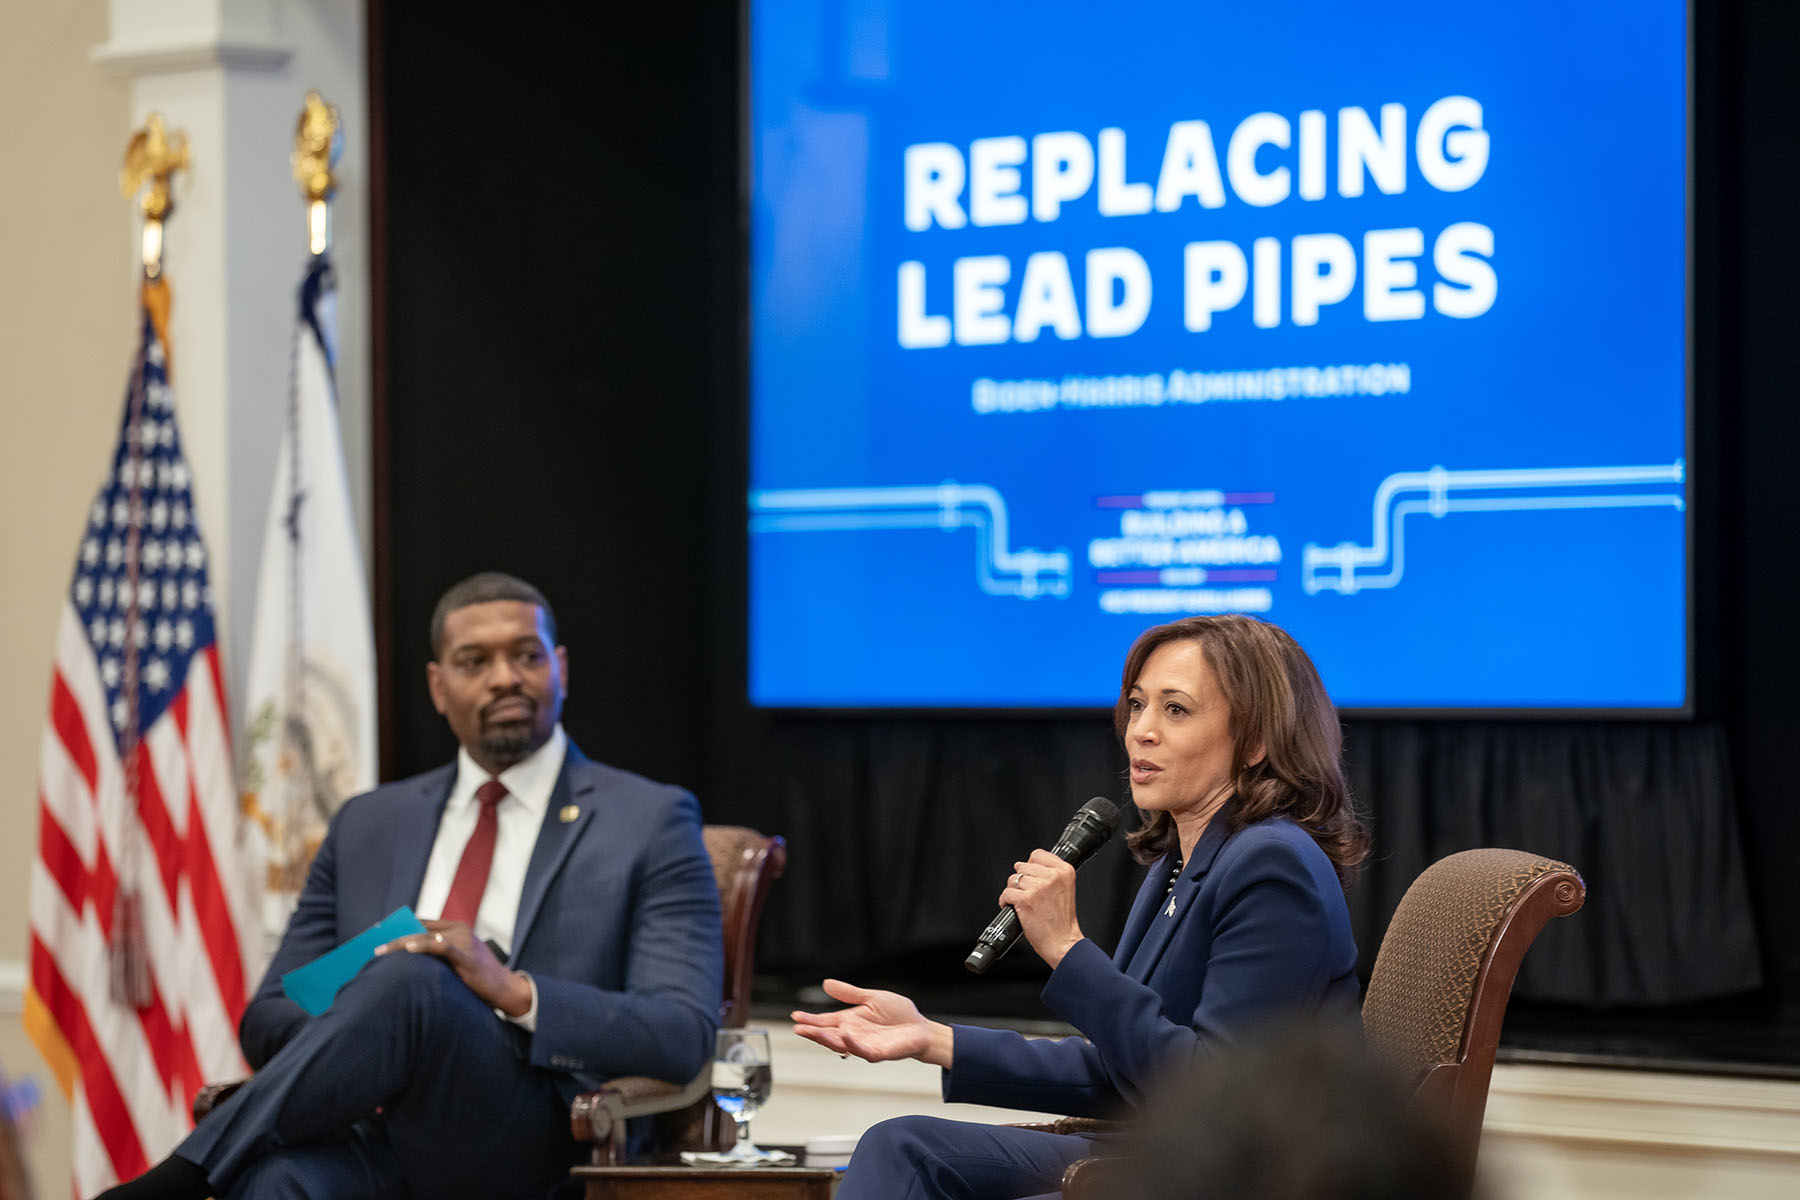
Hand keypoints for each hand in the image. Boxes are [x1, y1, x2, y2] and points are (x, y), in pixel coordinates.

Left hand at [374, 920, 532, 1016]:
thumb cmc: (480, 977)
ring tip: (381, 952)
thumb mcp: (458, 960)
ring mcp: (464, 941)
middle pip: (420, 930)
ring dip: (400, 945)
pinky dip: (423, 947)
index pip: (423, 923)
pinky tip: (409, 950)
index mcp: (457, 928)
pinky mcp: (467, 956)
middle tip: (374, 947)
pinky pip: (441, 948)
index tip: (379, 935)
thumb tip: (408, 958)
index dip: (401, 928)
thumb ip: (439, 954)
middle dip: (395, 938)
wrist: (506, 989)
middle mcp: (459, 930)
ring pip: (425, 938)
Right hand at [790, 979, 954, 1067]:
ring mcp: (864, 1045)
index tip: (795, 1016)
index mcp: (851, 1020)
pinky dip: (853, 1044)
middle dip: (813, 1032)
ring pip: (841, 1044)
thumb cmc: (899, 1014)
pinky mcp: (878, 1053)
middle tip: (798, 1028)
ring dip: (827, 1039)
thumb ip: (850, 993)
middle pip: (829, 1035)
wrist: (921, 1028)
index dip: (811, 1020)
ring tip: (814, 1032)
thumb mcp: (872, 998)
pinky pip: (862, 1050)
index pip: (826, 1021)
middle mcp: (854, 1034)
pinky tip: (845, 1035)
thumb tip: (826, 983)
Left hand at [1001, 849, 1083, 968]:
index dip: (1030, 866)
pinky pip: (1006, 893)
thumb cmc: (1062, 920)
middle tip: (1028, 895)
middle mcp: (1052, 876)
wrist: (1063, 942)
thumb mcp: (1065, 888)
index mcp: (1064, 871)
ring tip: (1022, 903)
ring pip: (1013, 880)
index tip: (1031, 876)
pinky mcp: (1025, 899)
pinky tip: (1014, 908)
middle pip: (1022, 867)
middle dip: (1021, 881)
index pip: (1037, 855)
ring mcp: (1038, 887)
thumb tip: (1027, 865)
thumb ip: (1051, 874)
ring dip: (1013, 891)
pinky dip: (1005, 902)